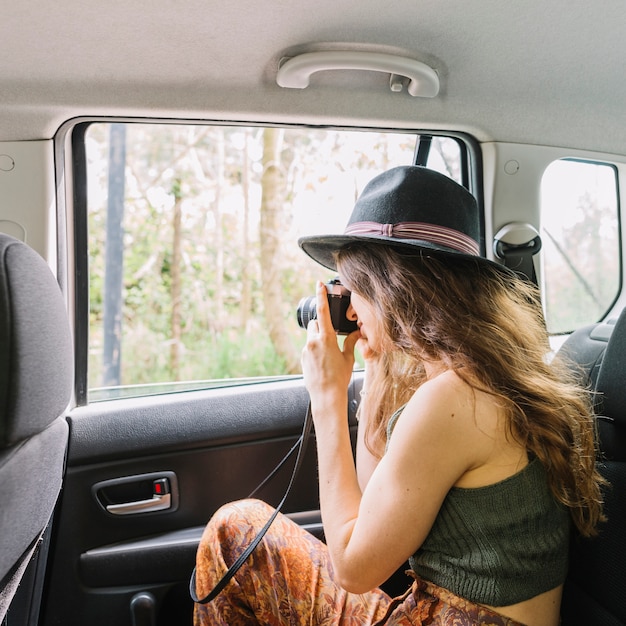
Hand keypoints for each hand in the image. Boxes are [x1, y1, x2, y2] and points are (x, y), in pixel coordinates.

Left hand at [301, 281, 359, 408]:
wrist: (326, 396)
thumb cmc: (340, 378)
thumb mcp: (348, 358)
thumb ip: (350, 342)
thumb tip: (357, 333)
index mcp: (327, 339)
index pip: (323, 312)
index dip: (321, 296)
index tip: (319, 284)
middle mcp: (314, 342)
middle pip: (315, 324)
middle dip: (322, 327)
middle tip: (331, 339)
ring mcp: (306, 350)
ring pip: (311, 336)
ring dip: (318, 339)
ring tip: (327, 356)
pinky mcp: (302, 358)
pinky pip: (308, 348)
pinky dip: (314, 350)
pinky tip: (322, 364)